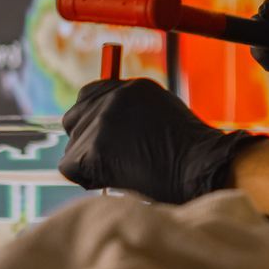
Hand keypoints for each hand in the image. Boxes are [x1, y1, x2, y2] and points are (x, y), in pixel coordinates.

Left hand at [59, 79, 263, 203]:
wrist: (199, 170)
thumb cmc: (189, 154)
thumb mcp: (162, 116)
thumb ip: (131, 113)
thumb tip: (102, 127)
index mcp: (131, 88)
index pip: (88, 94)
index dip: (89, 116)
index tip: (98, 135)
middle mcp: (112, 99)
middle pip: (73, 119)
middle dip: (84, 141)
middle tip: (109, 159)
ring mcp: (102, 122)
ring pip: (72, 147)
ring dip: (89, 163)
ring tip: (122, 171)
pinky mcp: (94, 149)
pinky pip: (69, 167)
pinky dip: (86, 178)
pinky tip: (112, 180)